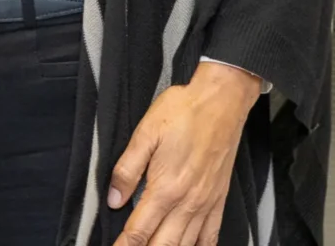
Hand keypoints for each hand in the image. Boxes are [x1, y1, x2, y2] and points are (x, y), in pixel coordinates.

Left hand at [108, 60, 260, 245]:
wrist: (221, 103)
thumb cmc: (182, 113)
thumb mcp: (145, 134)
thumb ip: (127, 170)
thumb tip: (113, 200)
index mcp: (165, 188)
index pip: (139, 230)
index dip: (124, 245)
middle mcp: (187, 203)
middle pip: (163, 245)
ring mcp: (206, 204)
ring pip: (186, 245)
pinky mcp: (219, 201)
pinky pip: (211, 237)